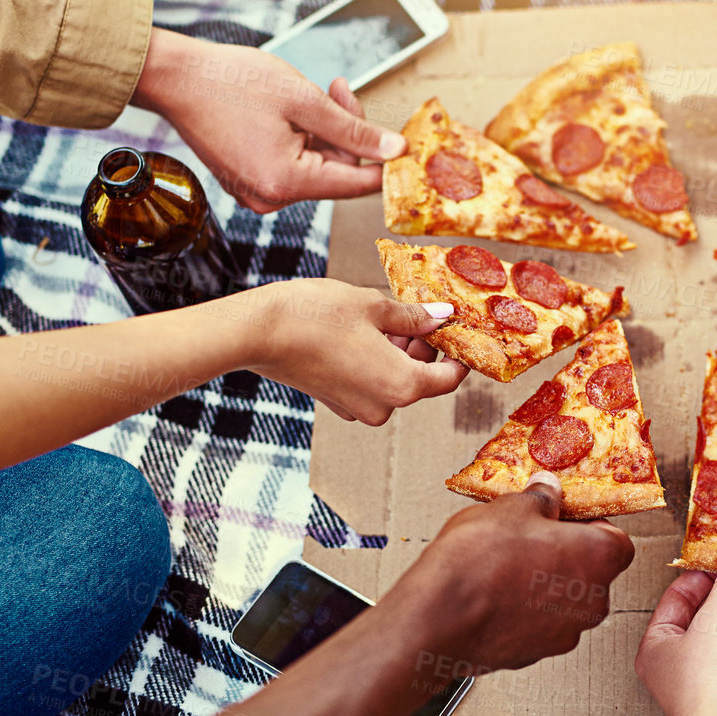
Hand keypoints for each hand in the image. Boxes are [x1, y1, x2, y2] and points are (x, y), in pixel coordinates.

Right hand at [132, 29, 406, 213]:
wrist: (175, 78)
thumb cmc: (233, 83)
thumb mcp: (304, 100)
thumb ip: (353, 129)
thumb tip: (395, 152)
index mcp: (286, 183)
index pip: (358, 183)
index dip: (385, 160)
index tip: (404, 137)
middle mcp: (272, 198)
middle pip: (337, 172)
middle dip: (347, 133)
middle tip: (338, 89)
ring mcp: (258, 193)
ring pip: (317, 166)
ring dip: (325, 132)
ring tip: (312, 92)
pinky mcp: (250, 180)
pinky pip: (293, 165)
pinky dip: (302, 139)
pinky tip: (293, 110)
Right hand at [223, 279, 466, 423]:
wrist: (257, 332)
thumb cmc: (316, 316)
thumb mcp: (374, 306)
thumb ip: (414, 317)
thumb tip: (442, 317)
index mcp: (402, 386)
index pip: (449, 378)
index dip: (459, 352)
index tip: (457, 329)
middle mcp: (382, 406)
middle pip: (422, 379)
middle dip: (425, 347)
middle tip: (419, 311)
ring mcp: (356, 408)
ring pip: (395, 380)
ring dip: (398, 352)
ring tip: (387, 316)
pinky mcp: (336, 402)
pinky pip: (369, 384)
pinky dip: (375, 361)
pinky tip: (364, 332)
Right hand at [390, 472, 636, 671]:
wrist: (438, 617)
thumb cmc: (478, 563)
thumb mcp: (511, 508)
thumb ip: (540, 499)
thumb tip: (548, 493)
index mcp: (600, 558)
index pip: (616, 538)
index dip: (588, 524)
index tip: (563, 516)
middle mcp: (593, 601)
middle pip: (591, 570)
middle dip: (564, 553)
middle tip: (529, 536)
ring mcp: (565, 633)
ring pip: (563, 599)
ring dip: (544, 582)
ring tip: (505, 565)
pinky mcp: (535, 653)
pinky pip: (539, 622)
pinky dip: (524, 609)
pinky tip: (494, 592)